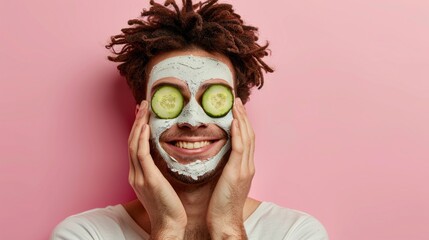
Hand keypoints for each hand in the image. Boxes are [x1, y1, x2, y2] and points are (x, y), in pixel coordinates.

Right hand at [128, 100, 186, 238]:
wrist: (169, 225)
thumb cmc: (169, 206)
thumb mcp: (162, 184)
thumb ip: (160, 169)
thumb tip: (167, 155)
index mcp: (137, 174)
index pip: (135, 146)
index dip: (137, 128)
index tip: (142, 114)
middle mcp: (135, 173)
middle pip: (132, 141)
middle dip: (137, 121)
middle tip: (143, 104)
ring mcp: (139, 176)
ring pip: (134, 144)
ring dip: (139, 124)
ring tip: (144, 108)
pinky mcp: (148, 179)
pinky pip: (141, 154)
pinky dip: (142, 139)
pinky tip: (146, 126)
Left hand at [207, 98, 254, 238]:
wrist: (225, 221)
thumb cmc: (221, 204)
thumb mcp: (224, 181)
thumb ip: (224, 166)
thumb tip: (216, 154)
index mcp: (245, 167)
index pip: (246, 139)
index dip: (243, 123)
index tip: (236, 110)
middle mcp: (248, 165)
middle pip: (249, 135)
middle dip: (243, 116)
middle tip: (237, 101)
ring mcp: (244, 169)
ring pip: (246, 138)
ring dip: (241, 119)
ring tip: (235, 105)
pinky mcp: (237, 173)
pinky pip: (239, 149)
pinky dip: (238, 134)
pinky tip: (234, 122)